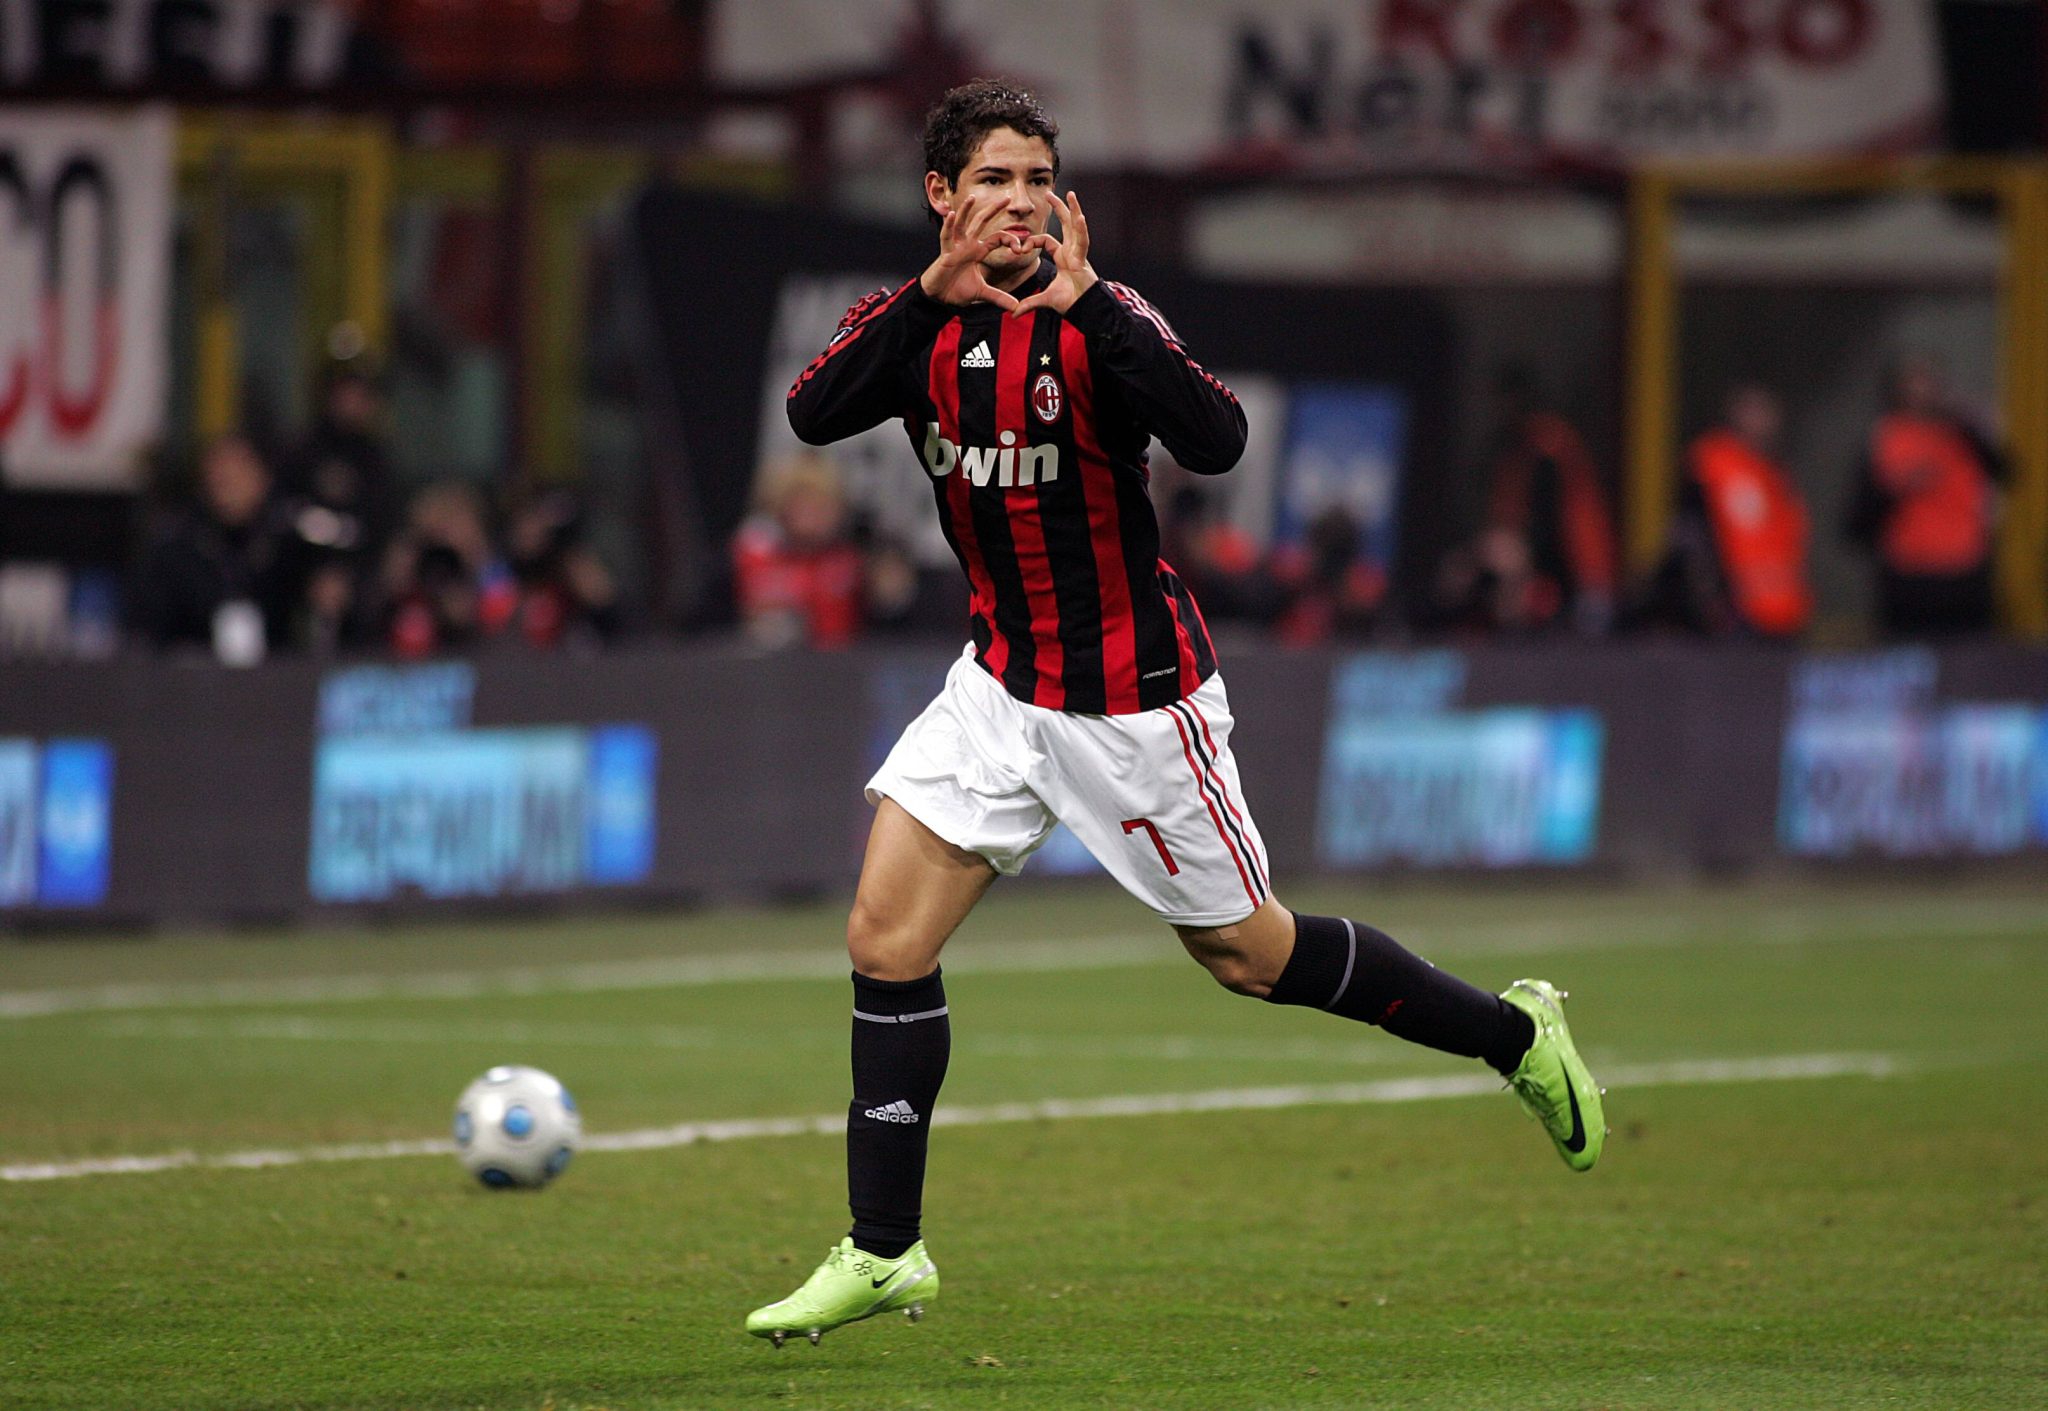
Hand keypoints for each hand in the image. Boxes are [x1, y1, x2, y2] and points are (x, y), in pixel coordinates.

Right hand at [920, 192, 1025, 310]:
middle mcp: (968, 244)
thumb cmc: (957, 290)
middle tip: (1007, 197)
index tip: (1021, 249)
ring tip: (971, 198)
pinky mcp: (945, 253)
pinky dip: (949, 226)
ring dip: (966, 210)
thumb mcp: (983, 293)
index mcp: (979, 251)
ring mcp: (956, 247)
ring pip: (962, 224)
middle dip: (994, 209)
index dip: (1011, 240)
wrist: (940, 298)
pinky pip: (946, 237)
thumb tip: (1016, 307)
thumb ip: (1000, 298)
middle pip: (981, 222)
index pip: (998, 238)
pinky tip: (951, 214)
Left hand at [1012, 191, 1097, 316]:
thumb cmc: (1070, 302)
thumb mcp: (1045, 300)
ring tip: (1070, 194)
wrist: (1083, 310)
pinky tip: (1080, 216)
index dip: (1032, 242)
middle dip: (1058, 208)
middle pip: (1065, 225)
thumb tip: (1013, 313)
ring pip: (1076, 227)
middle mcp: (1072, 251)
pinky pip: (1083, 241)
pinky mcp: (1083, 260)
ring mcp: (1079, 254)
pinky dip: (1081, 229)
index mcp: (1063, 257)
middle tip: (1050, 193)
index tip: (1020, 248)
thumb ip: (1029, 303)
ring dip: (1073, 210)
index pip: (1046, 240)